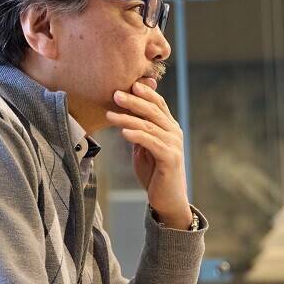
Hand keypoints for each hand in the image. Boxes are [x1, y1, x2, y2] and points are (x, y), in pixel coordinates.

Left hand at [106, 79, 191, 228]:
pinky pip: (152, 143)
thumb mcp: (144, 148)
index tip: (128, 84)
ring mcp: (174, 145)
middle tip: (115, 94)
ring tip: (109, 115)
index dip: (145, 93)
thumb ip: (140, 132)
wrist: (168, 200)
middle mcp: (174, 133)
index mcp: (169, 127)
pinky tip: (123, 132)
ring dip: (128, 119)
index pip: (158, 104)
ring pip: (149, 126)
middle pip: (153, 111)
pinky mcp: (170, 158)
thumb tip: (125, 116)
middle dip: (133, 101)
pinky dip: (137, 135)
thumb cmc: (155, 174)